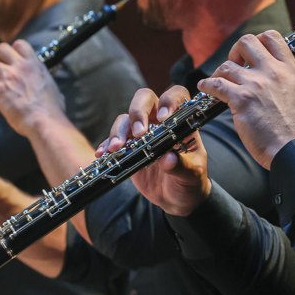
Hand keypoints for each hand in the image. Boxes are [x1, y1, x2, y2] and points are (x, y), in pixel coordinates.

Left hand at [0, 40, 65, 137]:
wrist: (45, 122)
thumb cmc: (52, 111)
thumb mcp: (53, 89)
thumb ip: (47, 84)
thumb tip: (51, 89)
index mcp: (35, 65)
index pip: (20, 44)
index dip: (11, 50)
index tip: (9, 60)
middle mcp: (22, 67)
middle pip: (1, 48)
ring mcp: (10, 77)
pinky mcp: (0, 90)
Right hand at [97, 87, 210, 216]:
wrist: (177, 198)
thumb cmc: (190, 181)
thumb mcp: (192, 175)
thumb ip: (182, 166)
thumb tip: (168, 158)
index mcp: (179, 121)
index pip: (176, 95)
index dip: (169, 100)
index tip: (163, 118)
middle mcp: (159, 122)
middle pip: (145, 99)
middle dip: (138, 112)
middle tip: (138, 133)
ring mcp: (141, 133)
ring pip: (125, 119)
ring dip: (118, 131)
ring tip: (116, 149)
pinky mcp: (127, 148)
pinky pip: (113, 140)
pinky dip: (106, 145)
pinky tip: (102, 154)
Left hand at [196, 31, 294, 169]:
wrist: (292, 149)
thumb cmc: (294, 128)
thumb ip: (283, 77)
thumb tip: (269, 68)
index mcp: (290, 69)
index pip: (272, 37)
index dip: (258, 41)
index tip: (250, 55)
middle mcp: (274, 72)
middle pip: (247, 42)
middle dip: (236, 51)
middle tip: (234, 65)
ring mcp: (256, 84)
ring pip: (227, 65)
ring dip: (219, 73)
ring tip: (217, 82)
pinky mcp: (241, 100)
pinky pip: (216, 84)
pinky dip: (207, 84)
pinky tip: (205, 87)